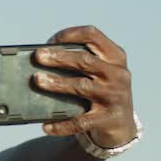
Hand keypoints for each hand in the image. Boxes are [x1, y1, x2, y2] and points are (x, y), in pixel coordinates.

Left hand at [33, 26, 136, 148]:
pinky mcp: (108, 119)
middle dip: (59, 57)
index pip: (93, 36)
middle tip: (38, 57)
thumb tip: (43, 58)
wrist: (122, 125)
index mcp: (115, 57)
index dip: (71, 34)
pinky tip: (46, 126)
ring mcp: (114, 97)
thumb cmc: (103, 92)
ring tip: (37, 80)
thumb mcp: (99, 73)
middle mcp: (117, 74)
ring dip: (57, 83)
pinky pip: (80, 121)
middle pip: (85, 61)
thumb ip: (80, 63)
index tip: (51, 40)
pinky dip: (62, 124)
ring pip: (81, 86)